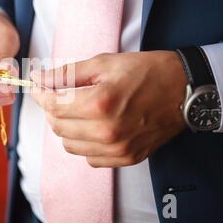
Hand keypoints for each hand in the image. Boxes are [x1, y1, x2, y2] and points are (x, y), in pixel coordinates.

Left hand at [31, 51, 187, 167]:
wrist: (184, 90)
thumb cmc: (146, 72)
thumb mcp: (104, 63)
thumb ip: (66, 73)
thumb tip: (39, 78)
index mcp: (99, 103)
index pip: (52, 106)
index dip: (40, 94)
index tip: (38, 86)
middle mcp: (107, 131)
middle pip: (57, 126)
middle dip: (52, 109)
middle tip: (60, 95)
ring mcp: (118, 148)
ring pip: (69, 145)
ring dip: (67, 127)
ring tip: (79, 110)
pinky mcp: (126, 158)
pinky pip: (89, 157)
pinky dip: (84, 142)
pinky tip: (94, 126)